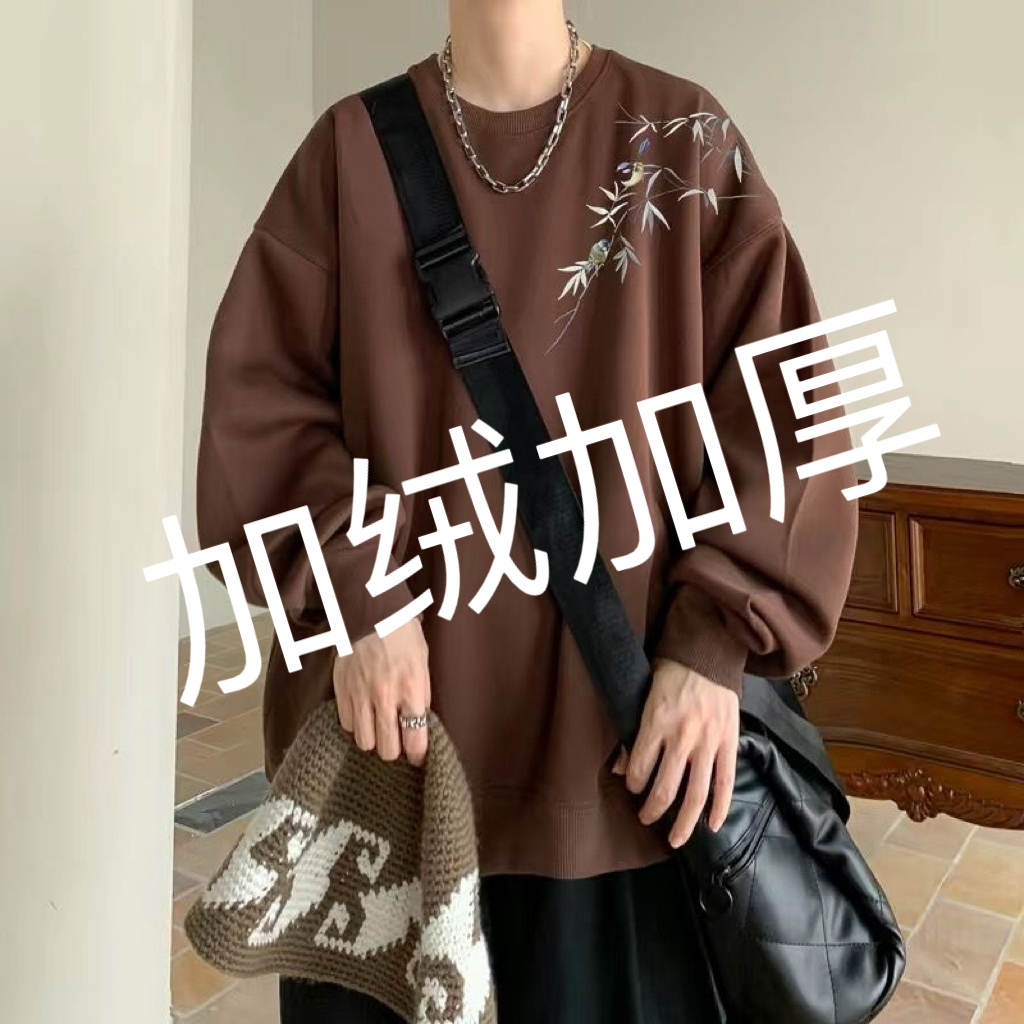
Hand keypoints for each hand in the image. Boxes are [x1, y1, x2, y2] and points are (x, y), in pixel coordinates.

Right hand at [332, 617, 430, 765]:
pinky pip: (346, 724)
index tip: (417, 756)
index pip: (415, 739)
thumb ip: (421, 692)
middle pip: (387, 749)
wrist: (370, 612)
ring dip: (373, 739)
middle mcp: (386, 698)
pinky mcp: (341, 691)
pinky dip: (354, 724)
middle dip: (394, 750)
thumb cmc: (403, 633)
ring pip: (364, 742)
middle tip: (396, 742)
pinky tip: (362, 713)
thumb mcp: (422, 661)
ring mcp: (361, 696)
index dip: (418, 754)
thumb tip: (420, 719)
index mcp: (411, 690)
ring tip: (377, 728)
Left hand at [612, 658, 738, 846]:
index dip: (632, 783)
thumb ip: (634, 732)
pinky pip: (726, 783)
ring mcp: (708, 742)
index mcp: (655, 722)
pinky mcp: (729, 742)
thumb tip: (618, 767)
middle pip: (665, 788)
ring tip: (674, 839)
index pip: (639, 767)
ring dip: (684, 822)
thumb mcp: (642, 695)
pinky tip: (712, 826)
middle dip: (652, 810)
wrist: (708, 653)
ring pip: (696, 794)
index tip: (631, 787)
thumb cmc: (671, 672)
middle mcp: (681, 736)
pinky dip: (720, 808)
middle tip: (645, 818)